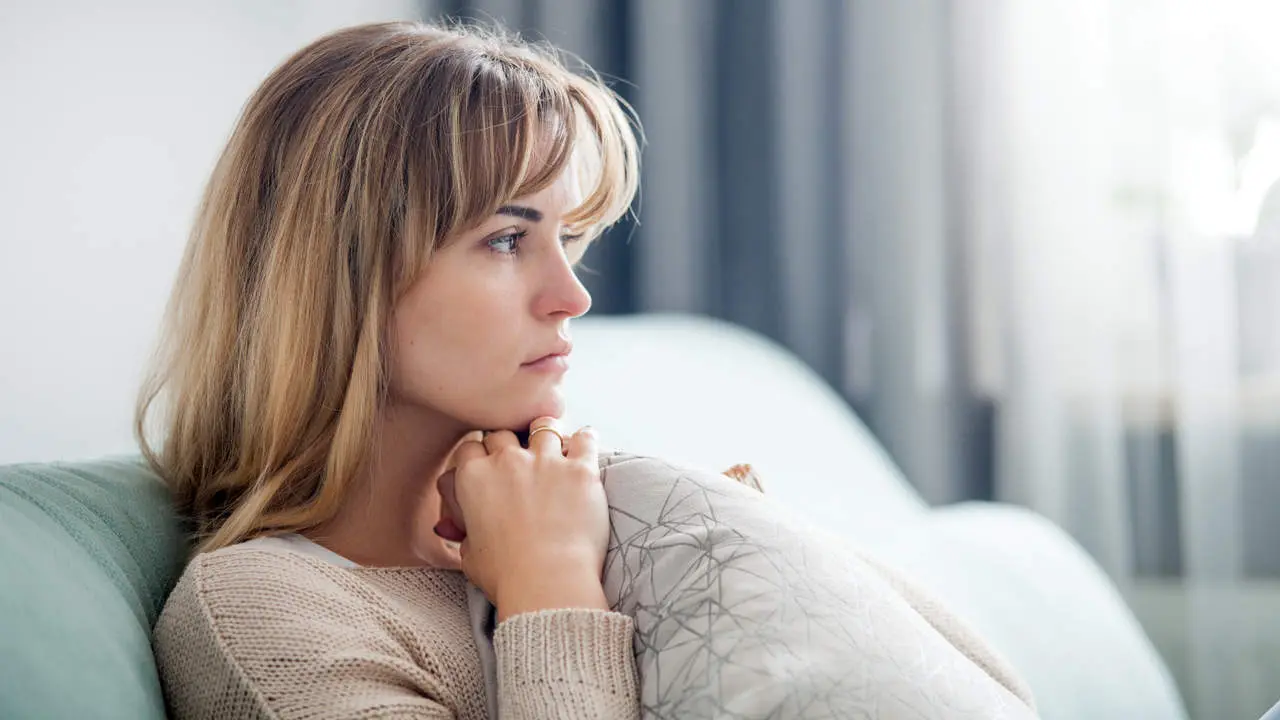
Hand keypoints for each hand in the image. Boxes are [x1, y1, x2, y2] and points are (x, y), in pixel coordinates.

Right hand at [430, 417, 609, 621]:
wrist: (548, 582)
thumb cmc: (507, 576)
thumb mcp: (469, 556)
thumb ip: (465, 534)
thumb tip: (461, 530)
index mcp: (474, 478)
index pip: (470, 447)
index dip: (479, 455)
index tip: (487, 463)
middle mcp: (508, 461)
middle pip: (503, 434)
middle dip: (509, 443)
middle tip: (517, 458)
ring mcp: (546, 461)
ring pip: (542, 427)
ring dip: (545, 436)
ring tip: (552, 446)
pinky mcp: (580, 470)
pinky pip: (584, 439)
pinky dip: (584, 440)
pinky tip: (584, 443)